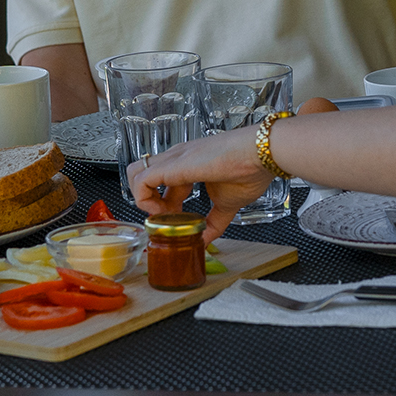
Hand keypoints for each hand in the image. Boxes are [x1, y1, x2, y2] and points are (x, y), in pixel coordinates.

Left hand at [127, 129, 272, 240]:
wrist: (261, 154)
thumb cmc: (250, 170)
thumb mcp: (227, 204)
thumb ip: (214, 223)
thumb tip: (206, 241)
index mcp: (188, 165)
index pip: (161, 183)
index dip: (164, 207)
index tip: (177, 222)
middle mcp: (176, 159)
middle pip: (142, 175)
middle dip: (148, 202)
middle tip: (168, 220)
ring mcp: (173, 159)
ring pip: (134, 173)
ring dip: (142, 199)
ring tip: (163, 216)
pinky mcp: (173, 165)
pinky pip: (141, 180)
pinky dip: (145, 200)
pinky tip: (164, 212)